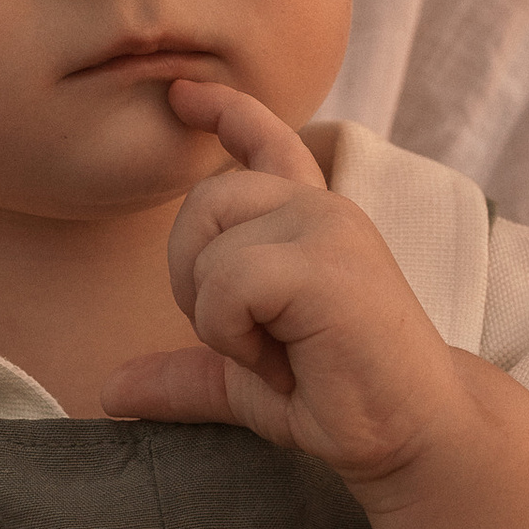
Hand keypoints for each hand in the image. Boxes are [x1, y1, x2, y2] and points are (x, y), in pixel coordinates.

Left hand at [101, 80, 468, 490]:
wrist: (417, 433)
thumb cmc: (345, 402)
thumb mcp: (249, 381)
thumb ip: (188, 372)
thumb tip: (111, 390)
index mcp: (311, 221)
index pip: (266, 140)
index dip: (222, 111)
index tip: (182, 94)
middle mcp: (321, 209)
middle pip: (203, 200)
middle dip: (193, 277)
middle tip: (244, 339)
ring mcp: (327, 227)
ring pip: (209, 247)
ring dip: (218, 319)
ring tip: (277, 355)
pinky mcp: (324, 262)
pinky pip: (226, 282)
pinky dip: (234, 336)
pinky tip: (285, 364)